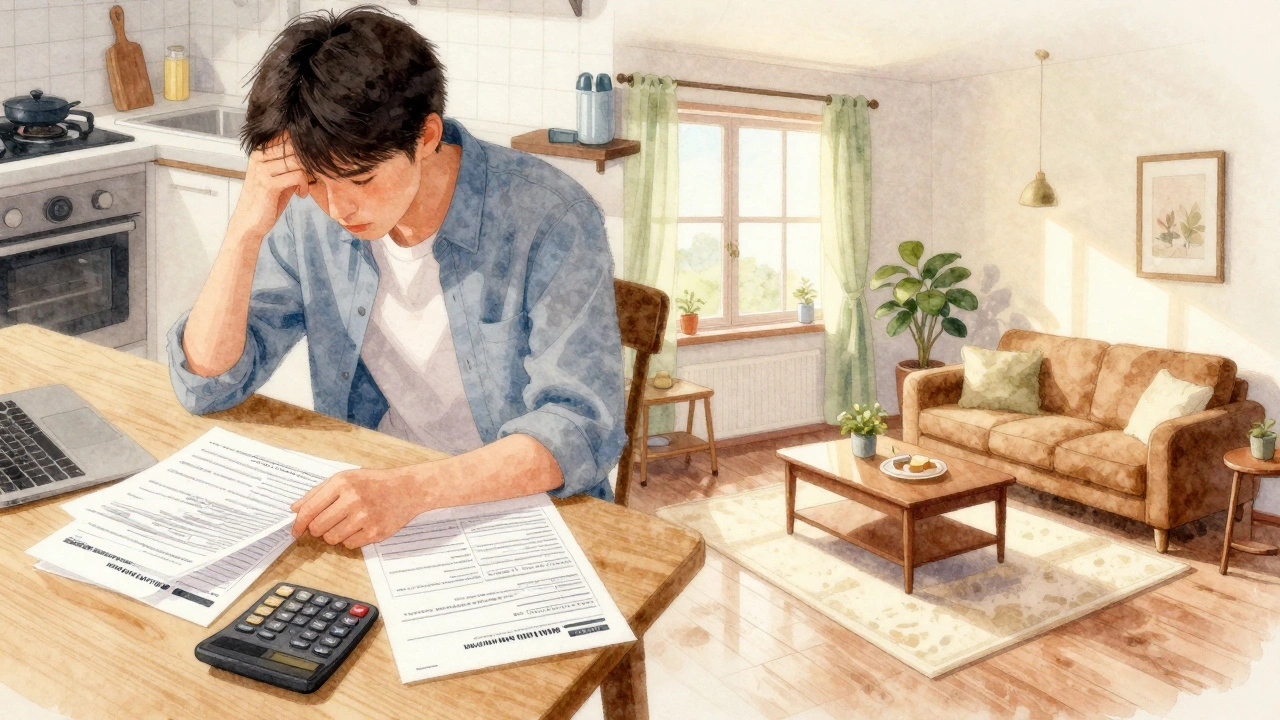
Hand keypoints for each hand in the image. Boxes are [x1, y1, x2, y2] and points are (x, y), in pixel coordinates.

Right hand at [229, 132, 313, 238]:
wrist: (248, 222)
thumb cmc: (267, 199)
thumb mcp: (279, 176)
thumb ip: (291, 163)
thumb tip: (315, 152)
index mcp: (260, 150)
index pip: (288, 136)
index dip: (306, 148)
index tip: (313, 162)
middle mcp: (259, 156)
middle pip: (295, 146)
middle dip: (310, 161)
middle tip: (313, 176)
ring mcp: (262, 169)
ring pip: (298, 160)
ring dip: (309, 174)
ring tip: (305, 186)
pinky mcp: (268, 184)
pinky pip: (297, 176)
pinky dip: (304, 185)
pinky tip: (301, 194)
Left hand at [290, 467, 425, 547]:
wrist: (408, 489)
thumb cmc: (374, 482)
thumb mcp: (346, 478)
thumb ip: (318, 492)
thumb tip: (295, 508)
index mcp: (342, 483)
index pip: (309, 509)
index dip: (298, 524)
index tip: (295, 531)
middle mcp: (352, 499)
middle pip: (318, 527)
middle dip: (317, 529)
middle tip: (324, 525)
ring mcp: (365, 517)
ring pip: (332, 539)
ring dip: (333, 535)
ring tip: (344, 524)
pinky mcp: (375, 532)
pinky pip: (349, 545)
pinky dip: (349, 540)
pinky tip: (358, 528)